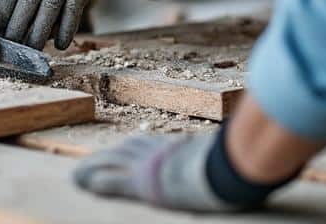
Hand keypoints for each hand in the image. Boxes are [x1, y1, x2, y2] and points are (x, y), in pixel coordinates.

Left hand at [74, 133, 238, 211]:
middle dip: (106, 157)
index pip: (147, 143)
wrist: (224, 167)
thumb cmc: (234, 162)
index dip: (132, 148)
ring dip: (92, 167)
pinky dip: (93, 181)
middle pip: (124, 151)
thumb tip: (248, 152)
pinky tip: (79, 182)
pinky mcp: (138, 183)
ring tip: (77, 174)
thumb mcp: (230, 155)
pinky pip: (110, 181)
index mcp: (176, 147)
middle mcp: (157, 152)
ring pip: (111, 162)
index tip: (123, 149)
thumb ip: (228, 153)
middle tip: (90, 162)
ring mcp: (146, 166)